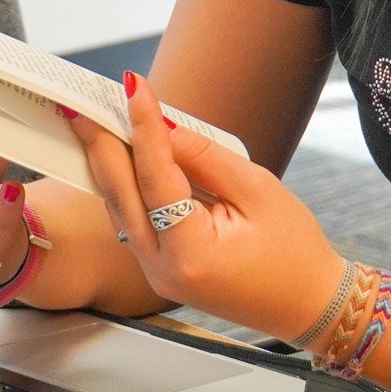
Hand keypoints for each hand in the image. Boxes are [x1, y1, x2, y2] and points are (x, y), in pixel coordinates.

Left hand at [66, 72, 344, 342]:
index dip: (143, 127)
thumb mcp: (258, 191)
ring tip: (99, 120)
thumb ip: (206, 158)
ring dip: (110, 163)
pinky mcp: (159, 271)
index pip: (155, 178)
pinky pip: (133, 222)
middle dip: (102, 144)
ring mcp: (156, 275)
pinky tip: (124, 155)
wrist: (307, 306)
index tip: (133, 86)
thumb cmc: (295, 252)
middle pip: (120, 196)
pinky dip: (127, 186)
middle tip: (83, 102)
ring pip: (120, 209)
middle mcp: (162, 269)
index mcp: (191, 253)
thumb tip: (164, 125)